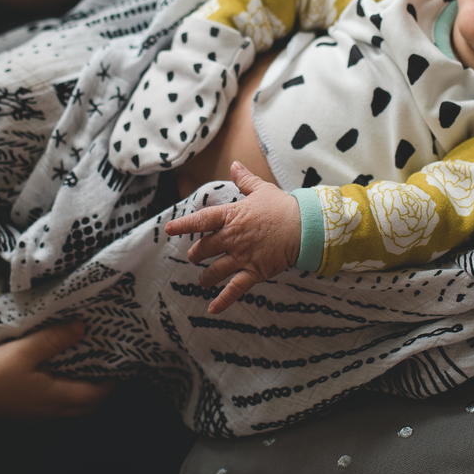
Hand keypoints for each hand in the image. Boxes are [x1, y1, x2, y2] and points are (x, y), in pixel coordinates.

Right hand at [0, 321, 114, 420]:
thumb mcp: (26, 350)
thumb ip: (56, 338)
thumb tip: (83, 327)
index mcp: (56, 398)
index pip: (96, 395)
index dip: (111, 381)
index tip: (120, 361)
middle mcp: (50, 412)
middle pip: (86, 406)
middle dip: (100, 388)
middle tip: (106, 363)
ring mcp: (35, 415)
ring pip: (70, 407)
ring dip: (82, 391)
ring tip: (85, 365)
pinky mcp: (22, 413)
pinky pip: (54, 405)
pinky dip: (65, 392)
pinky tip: (57, 373)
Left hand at [165, 162, 300, 312]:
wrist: (305, 226)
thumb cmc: (283, 206)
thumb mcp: (262, 189)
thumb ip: (245, 180)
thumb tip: (234, 165)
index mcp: (232, 216)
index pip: (202, 220)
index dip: (184, 225)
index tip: (169, 229)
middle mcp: (233, 237)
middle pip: (205, 248)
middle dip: (197, 254)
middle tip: (194, 256)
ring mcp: (242, 256)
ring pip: (215, 270)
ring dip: (206, 277)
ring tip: (202, 280)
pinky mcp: (254, 271)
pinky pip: (235, 289)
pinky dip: (223, 300)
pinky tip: (212, 309)